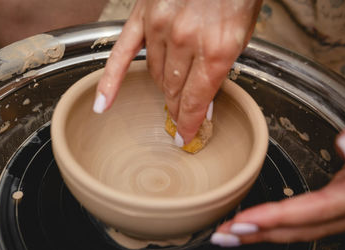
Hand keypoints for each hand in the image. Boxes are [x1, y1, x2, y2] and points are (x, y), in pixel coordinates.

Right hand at [93, 0, 261, 143]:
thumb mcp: (242, 32)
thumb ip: (221, 70)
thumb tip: (204, 104)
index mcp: (217, 47)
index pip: (196, 101)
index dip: (191, 124)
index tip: (186, 137)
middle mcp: (186, 39)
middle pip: (174, 91)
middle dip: (178, 109)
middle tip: (179, 119)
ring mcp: (160, 26)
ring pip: (155, 75)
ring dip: (163, 89)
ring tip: (169, 95)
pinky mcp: (142, 16)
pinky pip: (121, 55)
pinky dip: (111, 82)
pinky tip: (103, 104)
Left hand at [211, 130, 344, 246]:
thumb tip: (344, 141)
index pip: (307, 212)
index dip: (273, 219)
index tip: (240, 223)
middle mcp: (343, 214)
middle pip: (295, 230)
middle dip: (255, 235)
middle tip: (221, 236)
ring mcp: (338, 216)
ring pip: (295, 231)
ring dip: (259, 234)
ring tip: (228, 234)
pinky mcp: (332, 211)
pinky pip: (300, 224)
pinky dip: (273, 226)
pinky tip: (255, 225)